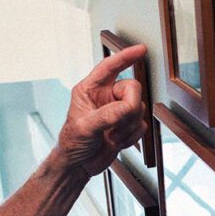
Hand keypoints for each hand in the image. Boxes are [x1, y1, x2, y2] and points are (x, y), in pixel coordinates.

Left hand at [57, 44, 148, 177]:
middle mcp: (105, 97)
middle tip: (118, 122)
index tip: (140, 50)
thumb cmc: (72, 143)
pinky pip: (142, 125)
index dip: (125, 57)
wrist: (79, 165)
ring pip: (139, 109)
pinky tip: (116, 141)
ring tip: (110, 136)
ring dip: (127, 127)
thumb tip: (127, 107)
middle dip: (128, 108)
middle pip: (132, 89)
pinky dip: (131, 137)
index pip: (109, 67)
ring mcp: (117, 111)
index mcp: (90, 90)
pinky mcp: (127, 125)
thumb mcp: (84, 127)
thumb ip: (106, 116)